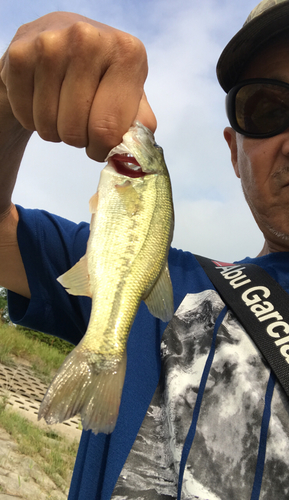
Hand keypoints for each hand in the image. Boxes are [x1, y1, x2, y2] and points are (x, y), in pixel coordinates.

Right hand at [0, 12, 155, 160]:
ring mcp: (51, 45)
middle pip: (76, 132)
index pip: (109, 130)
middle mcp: (89, 41)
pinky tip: (42, 99)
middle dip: (79, 140)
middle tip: (81, 122)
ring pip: (49, 127)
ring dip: (55, 132)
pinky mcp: (20, 55)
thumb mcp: (129, 92)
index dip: (102, 150)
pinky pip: (27, 116)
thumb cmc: (99, 74)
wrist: (56, 39)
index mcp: (127, 53)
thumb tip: (135, 152)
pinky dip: (33, 120)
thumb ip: (139, 122)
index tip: (100, 146)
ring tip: (62, 109)